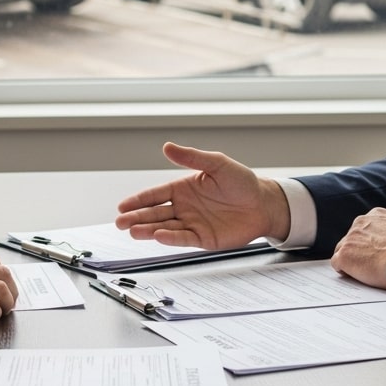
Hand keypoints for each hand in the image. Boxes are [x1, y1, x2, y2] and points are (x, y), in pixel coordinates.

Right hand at [113, 141, 289, 248]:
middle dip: (136, 218)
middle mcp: (184, 207)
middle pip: (155, 213)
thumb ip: (192, 157)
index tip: (123, 206)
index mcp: (183, 188)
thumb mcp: (217, 164)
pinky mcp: (203, 239)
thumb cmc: (242, 182)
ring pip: (165, 228)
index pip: (155, 195)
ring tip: (133, 231)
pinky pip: (184, 238)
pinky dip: (170, 238)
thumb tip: (168, 147)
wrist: (264, 204)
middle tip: (120, 221)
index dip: (138, 200)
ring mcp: (192, 224)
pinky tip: (158, 236)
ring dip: (148, 230)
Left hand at [330, 207, 385, 289]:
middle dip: (357, 250)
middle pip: (351, 238)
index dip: (368, 243)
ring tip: (365, 271)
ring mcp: (350, 239)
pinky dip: (345, 270)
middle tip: (368, 263)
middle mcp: (360, 223)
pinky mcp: (344, 255)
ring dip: (351, 260)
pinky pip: (337, 264)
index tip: (375, 252)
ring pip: (342, 250)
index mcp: (376, 214)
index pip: (364, 228)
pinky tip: (357, 275)